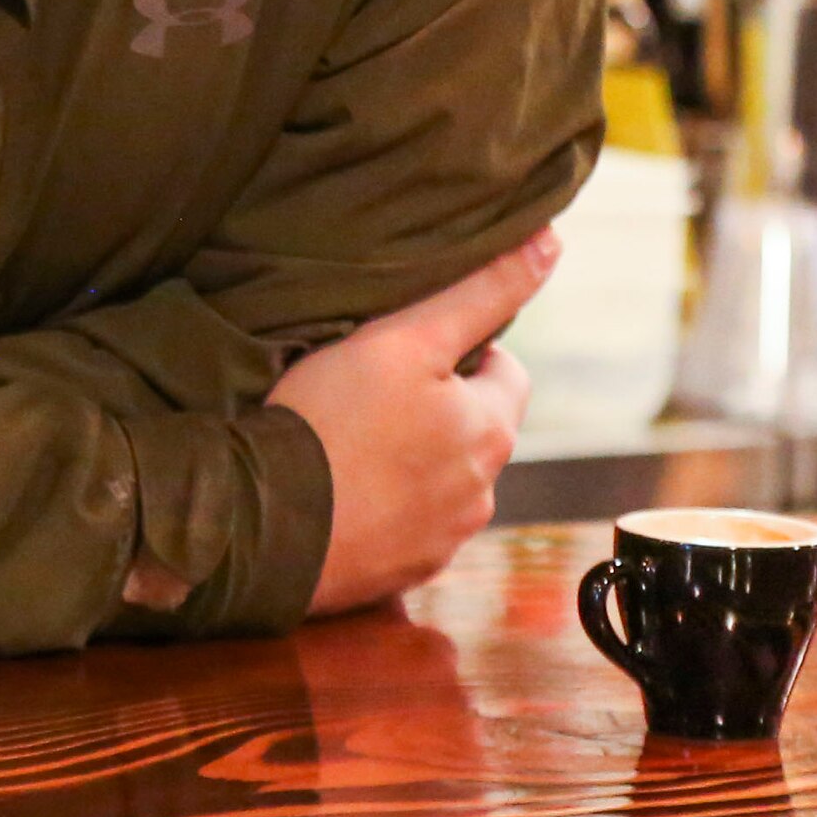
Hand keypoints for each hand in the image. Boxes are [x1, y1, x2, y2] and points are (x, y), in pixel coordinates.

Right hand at [267, 230, 556, 617]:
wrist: (264, 526)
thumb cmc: (331, 420)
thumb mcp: (402, 339)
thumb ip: (479, 293)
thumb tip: (552, 242)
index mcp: (491, 430)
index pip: (506, 372)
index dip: (464, 352)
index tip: (411, 351)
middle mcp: (483, 493)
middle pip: (476, 430)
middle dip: (441, 409)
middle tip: (374, 392)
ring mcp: (444, 540)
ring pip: (445, 481)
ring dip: (417, 461)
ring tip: (354, 443)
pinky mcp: (404, 573)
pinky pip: (409, 528)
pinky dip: (389, 507)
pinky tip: (344, 490)